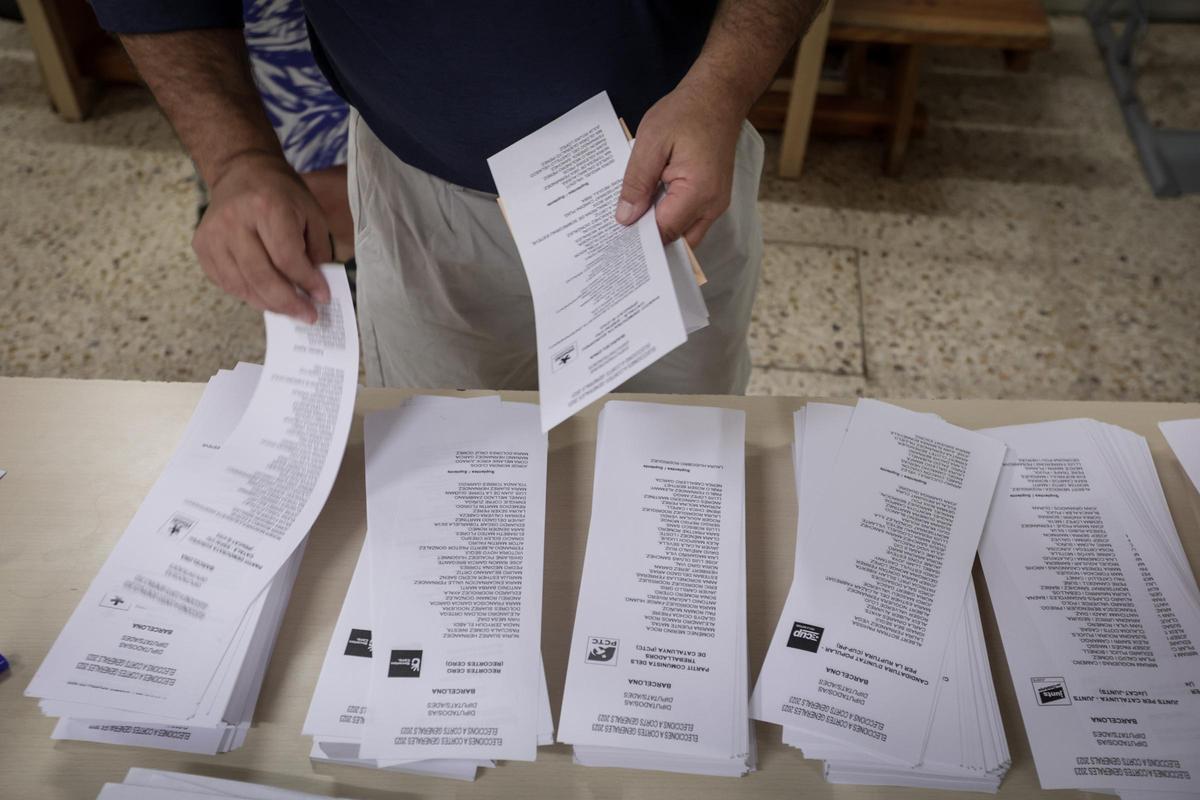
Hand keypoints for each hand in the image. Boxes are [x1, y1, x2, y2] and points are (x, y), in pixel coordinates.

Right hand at [192, 152, 332, 322]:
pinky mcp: (201, 246)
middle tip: (308, 315)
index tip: (322, 297)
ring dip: (269, 304)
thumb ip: (317, 251)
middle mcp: (234, 220)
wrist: (242, 171)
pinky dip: (249, 295)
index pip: (287, 258)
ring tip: (290, 309)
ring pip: (242, 285)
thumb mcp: (311, 213)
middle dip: (289, 303)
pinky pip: (226, 283)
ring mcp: (213, 234)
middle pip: (262, 277)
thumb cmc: (282, 194)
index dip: (307, 282)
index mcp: (266, 207)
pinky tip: (266, 296)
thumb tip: (316, 291)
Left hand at [616, 76, 744, 246]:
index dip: (638, 236)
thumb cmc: (687, 112)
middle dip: (649, 238)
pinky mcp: (713, 198)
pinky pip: (689, 220)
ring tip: (633, 213)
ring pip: (683, 234)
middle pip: (675, 240)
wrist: (718, 97)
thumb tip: (625, 218)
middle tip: (620, 227)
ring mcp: (716, 204)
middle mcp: (712, 205)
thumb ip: (637, 182)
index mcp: (698, 192)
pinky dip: (669, 217)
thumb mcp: (651, 141)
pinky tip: (650, 204)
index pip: (663, 232)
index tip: (615, 234)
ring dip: (659, 227)